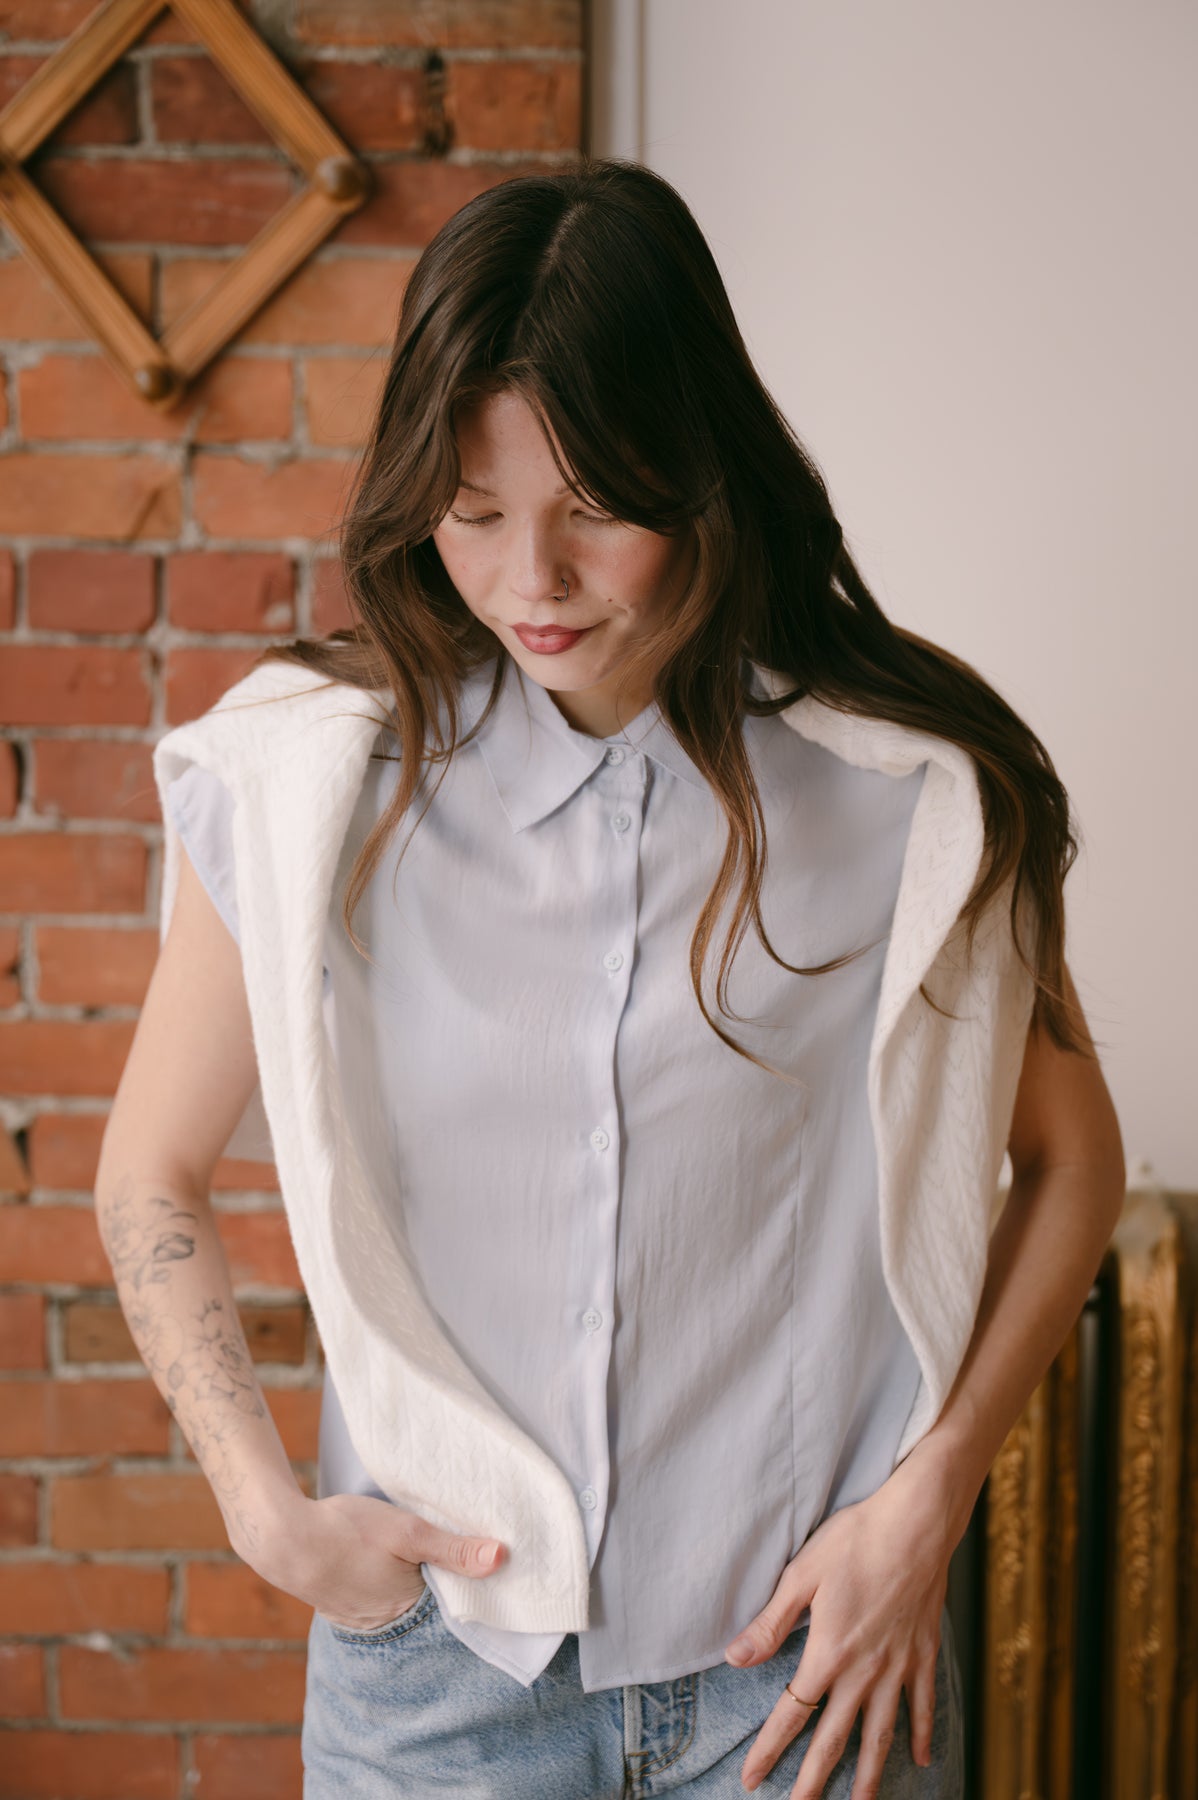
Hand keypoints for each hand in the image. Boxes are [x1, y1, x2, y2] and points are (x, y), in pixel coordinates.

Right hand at [250, 1491, 505, 1632]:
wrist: (283, 1538)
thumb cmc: (348, 1531)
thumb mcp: (408, 1531)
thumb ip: (454, 1548)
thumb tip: (502, 1558)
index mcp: (409, 1608)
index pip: (453, 1604)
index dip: (469, 1584)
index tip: (487, 1565)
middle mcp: (387, 1623)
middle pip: (427, 1604)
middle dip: (441, 1584)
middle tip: (456, 1553)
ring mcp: (361, 1617)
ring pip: (401, 1601)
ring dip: (412, 1583)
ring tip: (422, 1557)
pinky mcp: (342, 1606)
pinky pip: (376, 1599)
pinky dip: (386, 1584)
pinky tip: (386, 1564)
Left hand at [723, 1458, 954, 1797]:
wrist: (915, 1524)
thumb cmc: (854, 1541)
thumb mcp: (802, 1576)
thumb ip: (770, 1624)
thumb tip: (735, 1659)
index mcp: (829, 1653)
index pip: (793, 1713)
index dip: (769, 1750)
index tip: (752, 1781)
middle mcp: (864, 1670)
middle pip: (835, 1738)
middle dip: (814, 1779)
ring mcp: (898, 1665)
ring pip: (882, 1733)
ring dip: (870, 1774)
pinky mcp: (923, 1653)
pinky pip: (922, 1705)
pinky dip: (920, 1734)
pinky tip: (920, 1761)